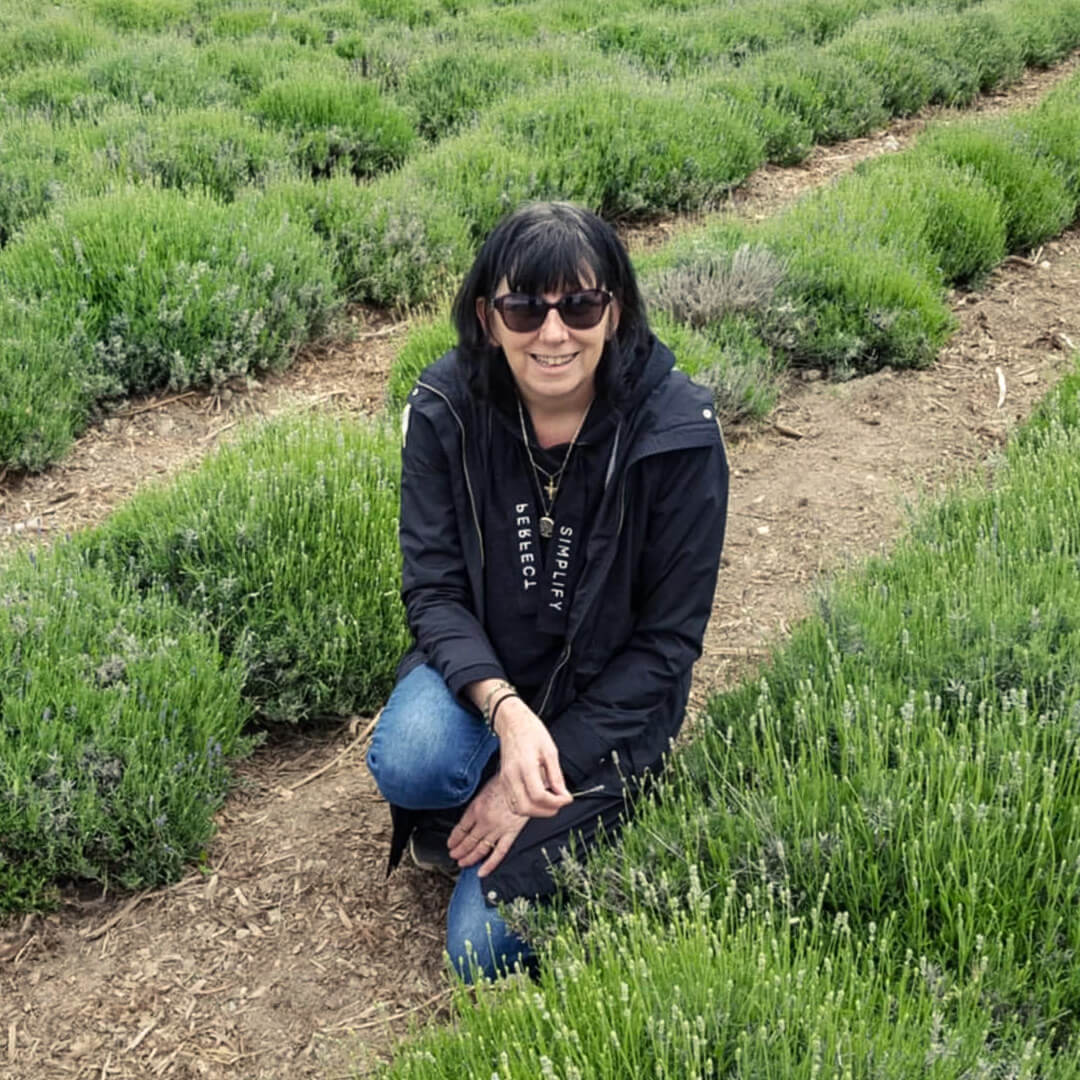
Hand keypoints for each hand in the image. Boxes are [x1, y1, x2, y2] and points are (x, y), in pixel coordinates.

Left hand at [448, 774, 528, 877]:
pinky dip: (489, 864)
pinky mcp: (510, 833)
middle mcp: (484, 821)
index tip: (451, 843)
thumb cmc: (506, 781)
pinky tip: (481, 872)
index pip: (460, 828)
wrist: (524, 781)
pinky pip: (499, 853)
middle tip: (454, 856)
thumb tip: (470, 814)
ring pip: (480, 849)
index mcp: (476, 808)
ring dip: (469, 858)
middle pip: (468, 840)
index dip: (454, 838)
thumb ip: (476, 804)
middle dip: (459, 850)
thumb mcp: (484, 789)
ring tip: (463, 863)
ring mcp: (497, 829)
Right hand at [495, 696, 572, 818]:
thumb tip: (563, 795)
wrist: (512, 722)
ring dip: (535, 811)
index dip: (556, 802)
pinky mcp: (503, 781)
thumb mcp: (550, 751)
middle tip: (559, 804)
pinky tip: (538, 799)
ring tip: (549, 803)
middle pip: (526, 807)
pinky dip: (526, 806)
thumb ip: (556, 776)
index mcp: (525, 766)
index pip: (539, 795)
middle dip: (545, 811)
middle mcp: (511, 775)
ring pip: (518, 808)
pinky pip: (513, 803)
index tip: (567, 798)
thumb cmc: (531, 732)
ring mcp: (505, 779)